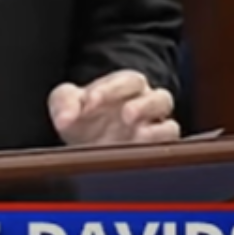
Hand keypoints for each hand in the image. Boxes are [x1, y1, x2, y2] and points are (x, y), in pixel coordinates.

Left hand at [48, 69, 179, 145]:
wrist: (88, 144)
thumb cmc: (82, 119)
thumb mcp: (66, 104)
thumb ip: (64, 104)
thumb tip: (65, 118)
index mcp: (124, 86)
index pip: (126, 81)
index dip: (110, 89)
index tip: (90, 102)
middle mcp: (146, 105)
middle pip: (159, 97)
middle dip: (143, 105)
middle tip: (126, 114)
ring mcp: (154, 130)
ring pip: (169, 125)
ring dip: (156, 130)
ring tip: (138, 135)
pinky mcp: (157, 152)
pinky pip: (169, 149)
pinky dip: (159, 150)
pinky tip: (141, 153)